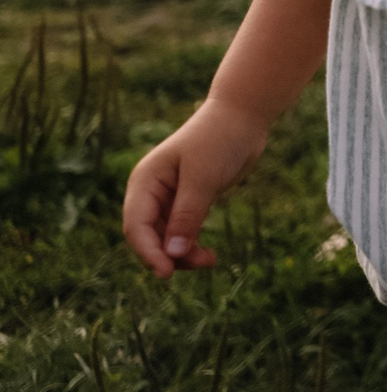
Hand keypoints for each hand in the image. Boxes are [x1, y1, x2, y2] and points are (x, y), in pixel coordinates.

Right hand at [122, 100, 269, 276]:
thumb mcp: (203, 178)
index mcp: (144, 182)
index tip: (167, 273)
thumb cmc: (219, 140)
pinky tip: (209, 255)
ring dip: (184, 254)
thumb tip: (172, 254)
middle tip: (203, 263)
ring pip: (167, 239)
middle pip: (150, 237)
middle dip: (170, 255)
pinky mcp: (188, 202)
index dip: (148, 252)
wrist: (244, 117)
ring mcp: (169, 198)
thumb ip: (187, 215)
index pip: (136, 226)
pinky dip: (192, 245)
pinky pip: (183, 232)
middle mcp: (151, 192)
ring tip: (210, 260)